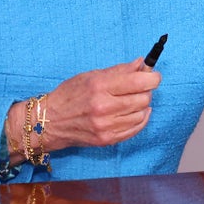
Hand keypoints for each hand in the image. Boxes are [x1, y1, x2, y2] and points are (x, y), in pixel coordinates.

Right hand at [8, 58, 160, 155]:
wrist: (49, 122)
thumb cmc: (70, 95)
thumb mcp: (91, 75)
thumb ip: (119, 70)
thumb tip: (142, 64)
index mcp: (99, 87)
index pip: (139, 81)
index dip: (152, 77)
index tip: (153, 76)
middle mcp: (103, 107)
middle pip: (143, 98)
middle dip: (146, 90)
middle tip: (140, 87)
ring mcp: (106, 126)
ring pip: (142, 113)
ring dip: (142, 105)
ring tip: (131, 101)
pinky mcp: (107, 140)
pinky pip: (136, 128)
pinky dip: (140, 119)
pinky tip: (135, 112)